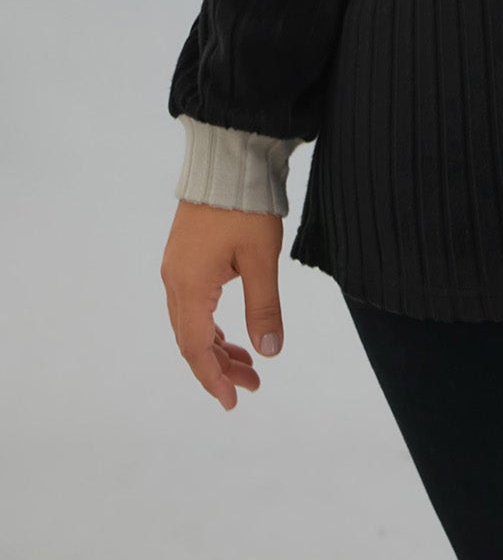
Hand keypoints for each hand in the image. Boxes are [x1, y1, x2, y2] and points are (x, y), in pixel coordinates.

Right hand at [161, 200, 286, 410]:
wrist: (230, 158)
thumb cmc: (246, 207)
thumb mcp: (261, 259)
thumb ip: (264, 307)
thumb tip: (269, 352)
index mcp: (189, 286)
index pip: (195, 348)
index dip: (213, 378)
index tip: (234, 400)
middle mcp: (175, 281)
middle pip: (191, 339)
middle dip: (220, 366)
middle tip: (253, 384)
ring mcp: (177, 267)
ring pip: (191, 322)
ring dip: (217, 346)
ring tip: (248, 363)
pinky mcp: (185, 255)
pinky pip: (193, 303)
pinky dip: (211, 324)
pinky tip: (230, 331)